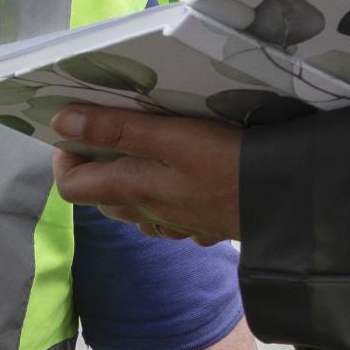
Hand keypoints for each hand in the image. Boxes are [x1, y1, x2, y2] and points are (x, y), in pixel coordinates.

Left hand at [53, 109, 242, 246]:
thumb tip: (62, 122)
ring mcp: (178, 226)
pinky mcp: (206, 227)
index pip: (72, 187)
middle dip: (98, 167)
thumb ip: (116, 129)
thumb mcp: (171, 136)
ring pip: (138, 210)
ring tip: (150, 152)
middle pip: (104, 198)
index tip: (74, 131)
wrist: (288, 201)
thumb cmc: (227, 162)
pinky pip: (173, 218)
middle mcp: (149, 215)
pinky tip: (188, 180)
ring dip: (133, 185)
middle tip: (113, 133)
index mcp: (134, 191)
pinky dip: (168, 200)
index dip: (65, 159)